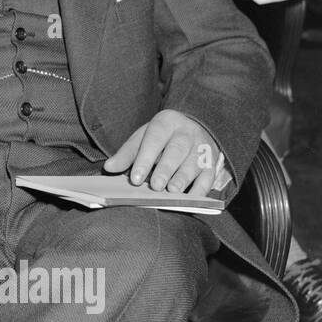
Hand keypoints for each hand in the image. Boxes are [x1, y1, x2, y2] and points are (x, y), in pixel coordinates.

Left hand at [104, 109, 232, 196]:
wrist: (194, 128)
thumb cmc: (162, 137)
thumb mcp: (143, 138)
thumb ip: (127, 153)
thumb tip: (109, 168)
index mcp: (166, 122)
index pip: (154, 139)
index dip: (144, 159)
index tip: (135, 178)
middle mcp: (187, 132)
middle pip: (177, 150)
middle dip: (165, 169)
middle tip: (155, 186)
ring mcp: (202, 147)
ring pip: (194, 163)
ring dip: (183, 179)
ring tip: (172, 192)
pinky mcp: (212, 163)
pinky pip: (208, 177)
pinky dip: (200, 190)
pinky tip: (191, 200)